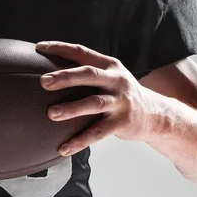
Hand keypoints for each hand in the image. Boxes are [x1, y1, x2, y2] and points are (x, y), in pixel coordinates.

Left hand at [35, 41, 157, 155]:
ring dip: (71, 109)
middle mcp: (116, 80)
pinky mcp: (122, 122)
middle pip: (88, 74)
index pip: (82, 51)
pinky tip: (64, 148)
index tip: (39, 48)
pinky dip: (80, 140)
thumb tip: (50, 70)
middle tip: (43, 82)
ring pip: (93, 103)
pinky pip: (98, 132)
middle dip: (65, 77)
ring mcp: (120, 101)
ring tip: (51, 114)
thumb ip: (87, 71)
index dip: (60, 48)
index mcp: (108, 65)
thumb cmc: (121, 94)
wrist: (156, 115)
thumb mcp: (110, 76)